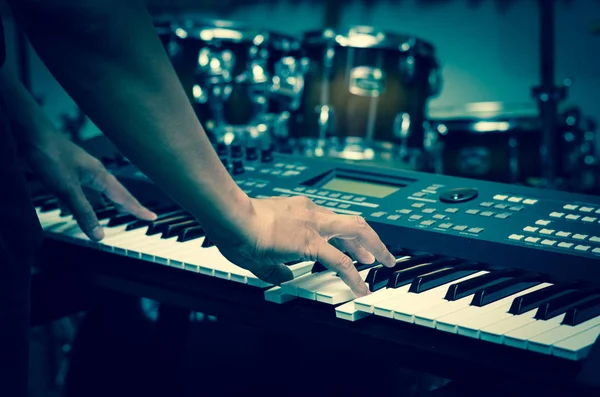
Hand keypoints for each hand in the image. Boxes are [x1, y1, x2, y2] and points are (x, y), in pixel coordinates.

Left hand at [25, 133, 155, 239]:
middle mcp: (93, 172)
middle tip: (141, 214)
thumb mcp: (67, 189)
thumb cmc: (49, 154)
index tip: (152, 217)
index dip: (138, 209)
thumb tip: (99, 236)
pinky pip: (82, 190)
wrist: (27, 133)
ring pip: (99, 191)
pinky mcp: (66, 171)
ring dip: (107, 203)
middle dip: (128, 205)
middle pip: (116, 192)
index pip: (124, 197)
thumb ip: (84, 212)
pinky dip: (84, 201)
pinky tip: (76, 208)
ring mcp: (80, 171)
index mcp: (99, 175)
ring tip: (113, 213)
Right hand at [206, 195, 395, 296]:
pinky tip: (361, 287)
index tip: (354, 247)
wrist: (232, 218)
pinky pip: (340, 261)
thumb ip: (275, 266)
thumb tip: (284, 277)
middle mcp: (311, 213)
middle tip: (380, 254)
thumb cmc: (238, 227)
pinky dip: (354, 275)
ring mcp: (313, 226)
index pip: (332, 222)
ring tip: (387, 262)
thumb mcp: (258, 249)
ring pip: (356, 231)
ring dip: (375, 247)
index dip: (346, 236)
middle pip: (351, 222)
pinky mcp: (310, 242)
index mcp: (299, 211)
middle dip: (370, 238)